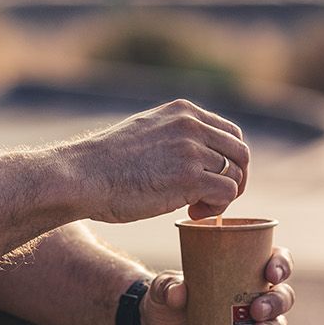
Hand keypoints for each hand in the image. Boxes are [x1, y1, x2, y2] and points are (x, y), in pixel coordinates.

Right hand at [65, 99, 249, 222]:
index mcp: (182, 111)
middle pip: (241, 153)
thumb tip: (197, 155)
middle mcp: (191, 125)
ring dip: (221, 197)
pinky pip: (227, 192)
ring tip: (194, 208)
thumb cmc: (106, 163)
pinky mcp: (189, 177)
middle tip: (211, 198)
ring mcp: (192, 150)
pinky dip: (216, 208)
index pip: (229, 132)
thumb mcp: (145, 132)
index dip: (229, 159)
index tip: (211, 178)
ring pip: (235, 175)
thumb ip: (174, 136)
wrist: (82, 176)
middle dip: (235, 178)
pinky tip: (192, 213)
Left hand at [139, 248, 293, 324]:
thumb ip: (168, 286)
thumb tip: (179, 292)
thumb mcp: (162, 287)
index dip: (280, 264)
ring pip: (279, 324)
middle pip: (282, 295)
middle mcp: (254, 297)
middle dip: (276, 301)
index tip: (270, 273)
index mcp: (242, 271)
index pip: (273, 261)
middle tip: (256, 309)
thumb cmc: (166, 299)